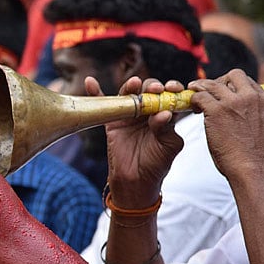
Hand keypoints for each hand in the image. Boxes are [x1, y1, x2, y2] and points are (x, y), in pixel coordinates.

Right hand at [87, 76, 183, 208]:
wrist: (135, 181)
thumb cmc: (157, 164)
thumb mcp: (168, 146)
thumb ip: (167, 128)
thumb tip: (163, 113)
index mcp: (165, 115)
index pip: (169, 96)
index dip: (172, 89)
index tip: (174, 88)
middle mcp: (147, 112)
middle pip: (149, 91)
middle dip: (153, 87)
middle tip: (155, 89)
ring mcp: (129, 115)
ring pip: (129, 94)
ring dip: (131, 85)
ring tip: (134, 83)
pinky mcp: (112, 121)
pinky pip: (103, 105)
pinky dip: (95, 92)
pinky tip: (89, 82)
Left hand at [187, 69, 263, 179]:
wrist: (251, 168)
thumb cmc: (254, 153)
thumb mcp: (263, 124)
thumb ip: (254, 110)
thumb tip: (238, 105)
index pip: (248, 82)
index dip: (233, 86)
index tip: (224, 94)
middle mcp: (252, 97)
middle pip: (233, 75)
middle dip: (220, 81)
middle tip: (209, 91)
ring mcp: (234, 102)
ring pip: (213, 83)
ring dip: (202, 88)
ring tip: (195, 95)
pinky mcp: (217, 110)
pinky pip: (200, 96)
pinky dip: (194, 100)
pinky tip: (193, 107)